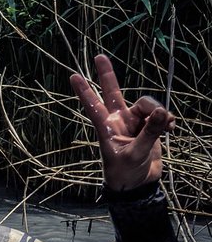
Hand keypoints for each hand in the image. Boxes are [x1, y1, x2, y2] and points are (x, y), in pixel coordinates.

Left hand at [69, 54, 174, 191]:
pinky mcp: (148, 126)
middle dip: (107, 75)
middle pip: (114, 92)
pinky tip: (170, 129)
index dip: (84, 90)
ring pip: (147, 104)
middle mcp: (118, 120)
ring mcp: (134, 122)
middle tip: (99, 57)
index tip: (73, 75)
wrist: (138, 184)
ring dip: (158, 112)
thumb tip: (160, 111)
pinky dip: (166, 119)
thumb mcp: (135, 154)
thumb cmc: (126, 173)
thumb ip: (148, 133)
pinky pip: (160, 114)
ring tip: (165, 127)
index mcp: (107, 128)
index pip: (93, 105)